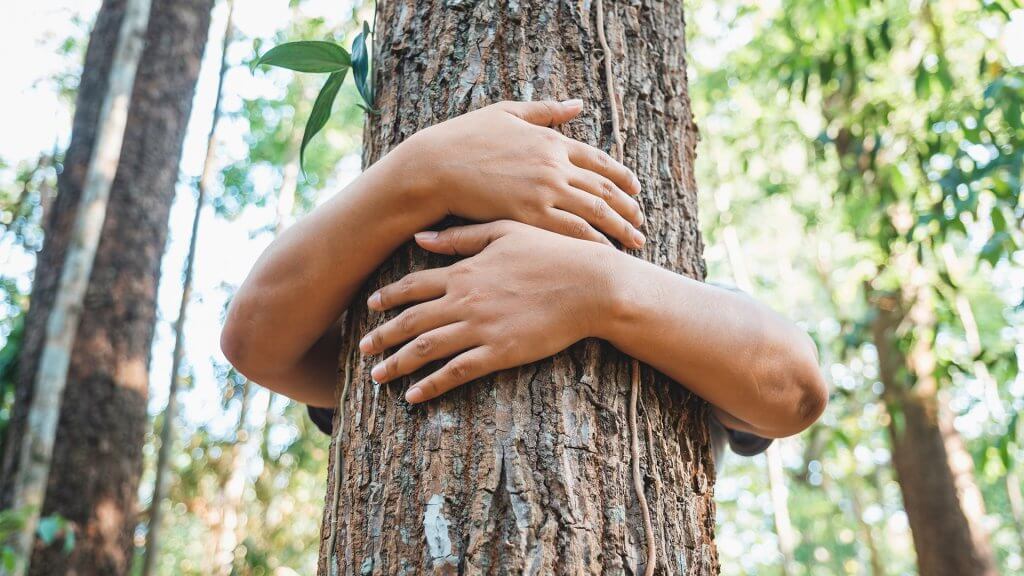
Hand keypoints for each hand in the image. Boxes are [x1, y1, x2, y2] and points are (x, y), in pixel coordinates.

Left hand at [358, 221, 617, 402]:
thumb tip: (420, 237)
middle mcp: (465, 300)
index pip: (414, 285)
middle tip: (363, 349)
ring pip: (426, 349)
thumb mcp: (505, 231)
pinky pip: (456, 372)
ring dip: (397, 364)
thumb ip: (461, 237)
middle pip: (411, 322)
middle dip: (382, 337)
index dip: (388, 298)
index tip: (370, 307)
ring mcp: (481, 328)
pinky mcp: (499, 353)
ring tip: (378, 377)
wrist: (590, 285)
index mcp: (465, 271)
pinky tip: (414, 396)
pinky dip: (431, 385)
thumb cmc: (553, 253)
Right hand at [396, 100, 645, 247]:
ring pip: (595, 213)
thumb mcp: (507, 113)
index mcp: (551, 140)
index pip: (598, 161)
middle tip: (641, 221)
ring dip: (619, 228)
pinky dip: (593, 243)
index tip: (635, 189)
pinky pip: (571, 232)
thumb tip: (578, 104)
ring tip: (635, 241)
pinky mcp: (529, 216)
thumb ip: (546, 111)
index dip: (621, 176)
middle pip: (604, 189)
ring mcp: (544, 192)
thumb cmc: (463, 138)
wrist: (435, 166)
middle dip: (627, 207)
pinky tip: (606, 253)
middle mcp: (554, 166)